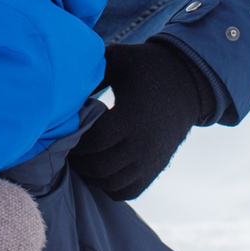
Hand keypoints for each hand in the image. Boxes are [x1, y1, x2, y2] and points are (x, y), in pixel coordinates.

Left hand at [67, 40, 212, 200]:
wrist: (189, 81)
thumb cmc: (146, 66)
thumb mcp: (117, 59)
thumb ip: (89, 71)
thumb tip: (61, 86)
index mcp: (131, 116)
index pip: (94, 142)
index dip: (75, 140)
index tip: (66, 130)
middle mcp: (142, 144)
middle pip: (99, 167)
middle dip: (78, 160)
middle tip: (67, 147)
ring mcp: (150, 159)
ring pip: (111, 183)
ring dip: (91, 174)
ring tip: (82, 156)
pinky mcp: (156, 167)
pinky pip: (128, 191)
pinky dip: (110, 186)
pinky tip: (101, 167)